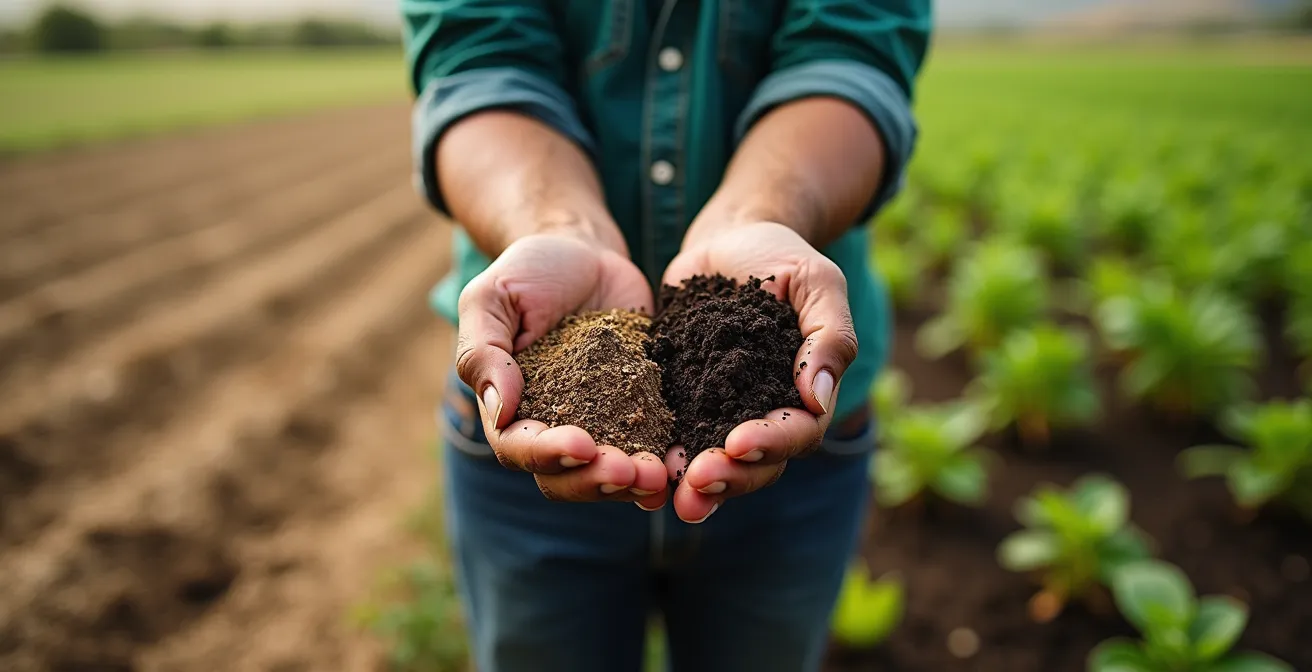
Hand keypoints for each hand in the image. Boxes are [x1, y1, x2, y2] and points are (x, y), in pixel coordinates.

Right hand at [456, 233, 668, 506]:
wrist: (584, 255)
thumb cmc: (526, 274)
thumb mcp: (491, 299)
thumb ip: (484, 352)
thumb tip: (499, 409)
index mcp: (510, 410)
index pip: (520, 448)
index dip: (548, 454)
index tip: (581, 445)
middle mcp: (554, 427)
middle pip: (566, 477)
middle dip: (596, 480)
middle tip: (629, 471)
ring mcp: (601, 424)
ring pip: (610, 474)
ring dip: (633, 482)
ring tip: (658, 476)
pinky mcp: (642, 409)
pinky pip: (652, 445)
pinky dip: (665, 461)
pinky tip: (680, 464)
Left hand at [659, 222, 858, 521]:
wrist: (725, 240)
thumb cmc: (779, 255)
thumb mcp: (816, 281)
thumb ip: (829, 335)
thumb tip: (818, 398)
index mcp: (805, 391)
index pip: (798, 432)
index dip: (772, 443)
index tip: (739, 443)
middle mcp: (764, 410)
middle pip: (756, 461)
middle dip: (729, 477)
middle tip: (697, 481)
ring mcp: (721, 410)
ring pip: (715, 460)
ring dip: (695, 482)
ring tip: (670, 494)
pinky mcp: (682, 400)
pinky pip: (674, 436)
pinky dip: (661, 455)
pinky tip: (641, 468)